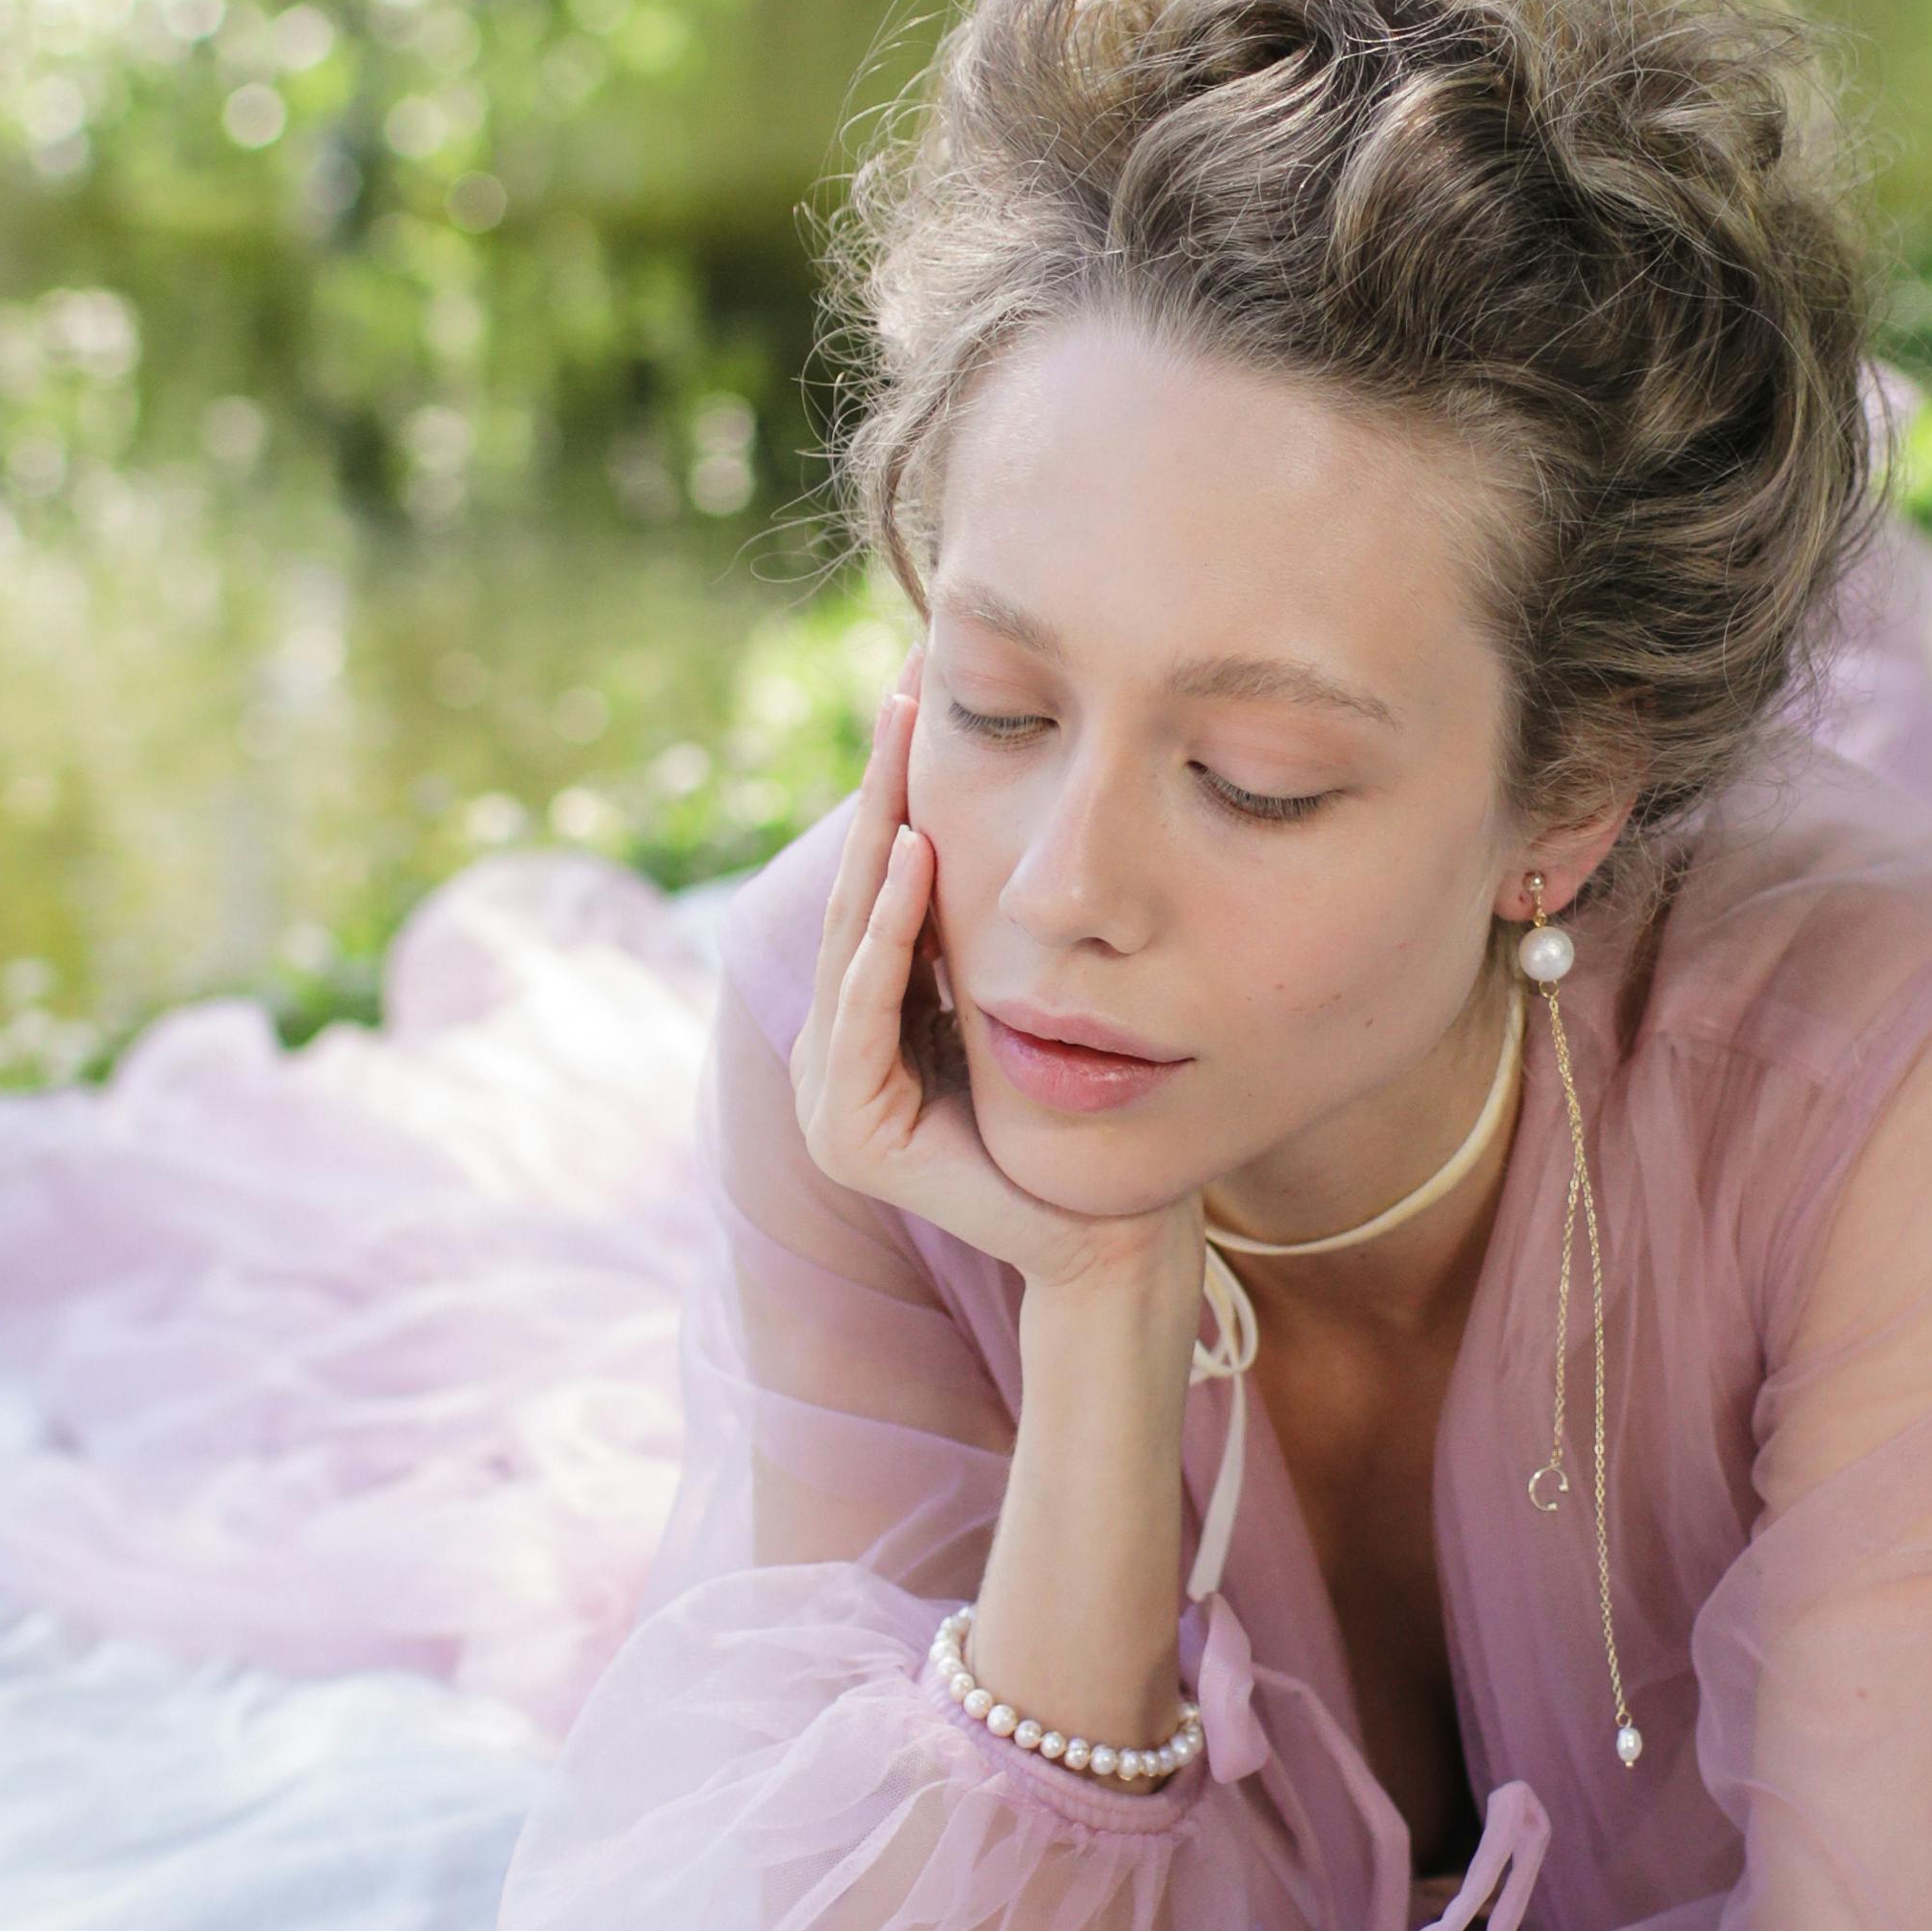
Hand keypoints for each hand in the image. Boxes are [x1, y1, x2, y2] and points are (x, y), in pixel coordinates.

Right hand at [795, 669, 1194, 1308]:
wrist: (1100, 1241)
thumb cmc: (1080, 1124)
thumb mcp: (1026, 1003)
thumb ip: (987, 943)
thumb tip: (1005, 824)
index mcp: (871, 1022)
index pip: (883, 890)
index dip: (899, 795)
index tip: (924, 701)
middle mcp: (837, 1053)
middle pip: (859, 897)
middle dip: (881, 789)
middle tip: (904, 689)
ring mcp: (831, 1096)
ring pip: (853, 939)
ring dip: (876, 836)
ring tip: (899, 747)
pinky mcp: (849, 1132)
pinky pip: (865, 1011)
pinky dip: (887, 933)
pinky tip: (910, 860)